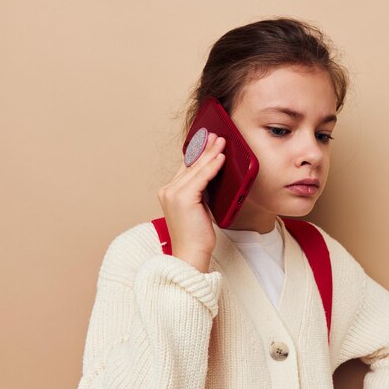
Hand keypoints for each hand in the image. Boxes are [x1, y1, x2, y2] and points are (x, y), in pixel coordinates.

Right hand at [157, 133, 225, 271]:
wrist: (191, 253)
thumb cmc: (196, 235)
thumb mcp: (199, 208)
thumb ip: (201, 191)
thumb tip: (213, 174)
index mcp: (169, 192)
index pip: (185, 167)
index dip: (197, 153)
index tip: (207, 140)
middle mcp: (168, 190)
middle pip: (190, 164)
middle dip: (204, 148)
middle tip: (216, 135)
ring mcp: (173, 193)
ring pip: (196, 168)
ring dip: (210, 153)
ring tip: (221, 142)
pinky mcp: (183, 198)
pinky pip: (201, 177)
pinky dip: (212, 166)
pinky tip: (220, 158)